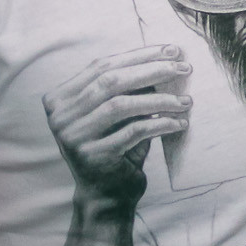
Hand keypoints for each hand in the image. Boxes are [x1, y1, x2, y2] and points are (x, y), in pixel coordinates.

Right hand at [41, 45, 191, 206]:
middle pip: (111, 81)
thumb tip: (166, 56)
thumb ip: (126, 86)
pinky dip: (161, 124)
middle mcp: (60, 116)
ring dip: (160, 100)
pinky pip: (134, 131)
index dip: (139, 55)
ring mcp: (73, 136)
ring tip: (186, 101)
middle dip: (153, 70)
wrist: (106, 195)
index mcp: (59, 98)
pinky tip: (179, 123)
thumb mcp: (115, 113)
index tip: (172, 50)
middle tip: (184, 69)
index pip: (101, 66)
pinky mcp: (94, 155)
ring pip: (122, 105)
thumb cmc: (115, 145)